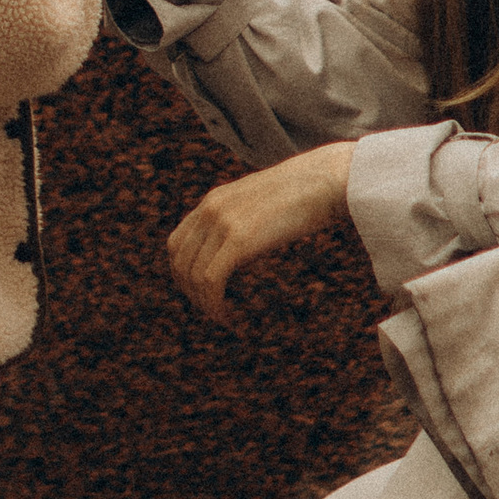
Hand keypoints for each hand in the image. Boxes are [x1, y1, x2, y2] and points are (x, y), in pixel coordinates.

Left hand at [166, 145, 356, 324]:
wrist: (321, 180)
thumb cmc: (301, 195)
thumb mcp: (261, 203)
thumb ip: (244, 219)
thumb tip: (244, 248)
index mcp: (213, 201)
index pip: (177, 243)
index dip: (182, 274)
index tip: (200, 293)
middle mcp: (211, 209)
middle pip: (180, 261)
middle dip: (190, 293)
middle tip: (211, 311)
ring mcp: (223, 222)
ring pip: (193, 275)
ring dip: (203, 303)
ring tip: (222, 318)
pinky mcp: (239, 239)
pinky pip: (211, 280)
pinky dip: (214, 304)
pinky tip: (229, 316)